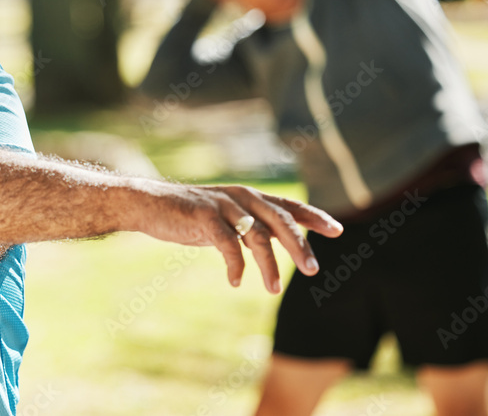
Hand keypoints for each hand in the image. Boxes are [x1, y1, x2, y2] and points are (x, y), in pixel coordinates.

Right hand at [126, 179, 341, 292]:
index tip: (338, 230)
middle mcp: (242, 197)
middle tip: (313, 271)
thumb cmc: (188, 214)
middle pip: (282, 220)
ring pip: (258, 235)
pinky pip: (228, 244)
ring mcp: (224, 205)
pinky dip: (236, 266)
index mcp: (250, 197)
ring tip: (274, 290)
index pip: (290, 206)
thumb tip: (275, 242)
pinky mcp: (204, 216)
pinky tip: (236, 282)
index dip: (315, 217)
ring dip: (269, 265)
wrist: (149, 204)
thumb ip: (250, 226)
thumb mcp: (226, 219)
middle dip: (300, 246)